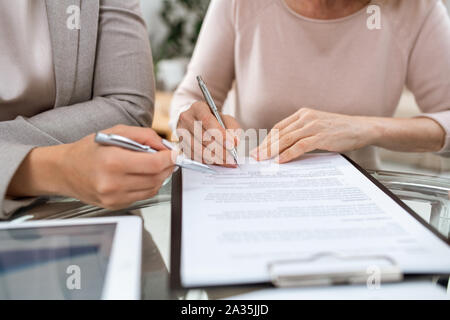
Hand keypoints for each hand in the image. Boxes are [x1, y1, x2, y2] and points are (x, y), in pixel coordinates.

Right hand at [7, 125, 174, 209]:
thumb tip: (165, 146)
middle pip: (157, 177)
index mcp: (113, 162)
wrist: (64, 170)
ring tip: (152, 165)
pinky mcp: (115, 205)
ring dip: (159, 176)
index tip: (175, 153)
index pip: (154, 164)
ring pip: (153, 188)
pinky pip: (143, 196)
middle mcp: (113, 183)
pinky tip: (140, 175)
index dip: (170, 158)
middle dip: (167, 166)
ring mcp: (114, 197)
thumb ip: (144, 135)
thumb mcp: (115, 132)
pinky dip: (148, 185)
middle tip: (167, 157)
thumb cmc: (88, 150)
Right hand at [176, 101, 240, 166]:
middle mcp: (186, 119)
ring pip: (197, 149)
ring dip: (214, 158)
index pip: (207, 121)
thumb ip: (233, 129)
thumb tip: (235, 142)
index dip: (220, 134)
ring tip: (227, 162)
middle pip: (202, 137)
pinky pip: (194, 157)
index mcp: (198, 108)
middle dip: (219, 150)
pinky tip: (218, 163)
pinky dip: (208, 162)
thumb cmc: (214, 120)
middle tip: (232, 158)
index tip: (231, 145)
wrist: (199, 121)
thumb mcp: (226, 119)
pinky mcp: (181, 145)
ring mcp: (181, 133)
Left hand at [251, 108, 374, 162]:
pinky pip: (299, 146)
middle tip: (255, 157)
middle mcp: (306, 117)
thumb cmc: (339, 130)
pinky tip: (280, 160)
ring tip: (263, 160)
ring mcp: (313, 126)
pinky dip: (288, 154)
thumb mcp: (317, 126)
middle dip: (265, 146)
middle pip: (280, 133)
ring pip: (287, 139)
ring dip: (272, 151)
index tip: (258, 149)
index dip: (267, 139)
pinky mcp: (321, 136)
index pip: (279, 127)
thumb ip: (302, 133)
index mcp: (303, 113)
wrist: (361, 128)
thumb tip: (284, 148)